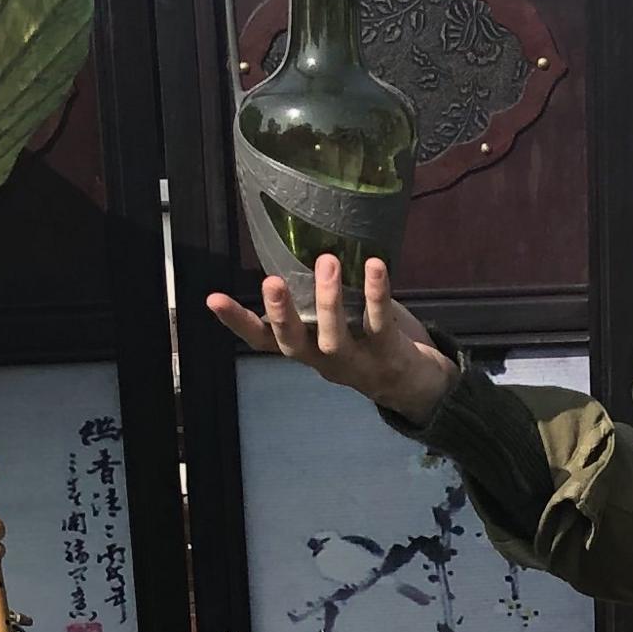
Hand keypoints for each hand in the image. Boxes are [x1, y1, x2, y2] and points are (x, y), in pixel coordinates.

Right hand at [205, 253, 455, 424]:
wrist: (419, 387)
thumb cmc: (371, 341)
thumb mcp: (339, 322)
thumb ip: (320, 298)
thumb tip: (304, 245)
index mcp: (307, 349)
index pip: (265, 340)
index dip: (238, 322)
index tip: (213, 298)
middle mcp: (324, 360)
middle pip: (294, 344)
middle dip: (281, 314)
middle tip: (271, 281)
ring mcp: (356, 362)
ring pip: (333, 337)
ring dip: (329, 300)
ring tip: (326, 261)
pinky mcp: (388, 355)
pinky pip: (379, 324)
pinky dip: (376, 294)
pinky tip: (374, 265)